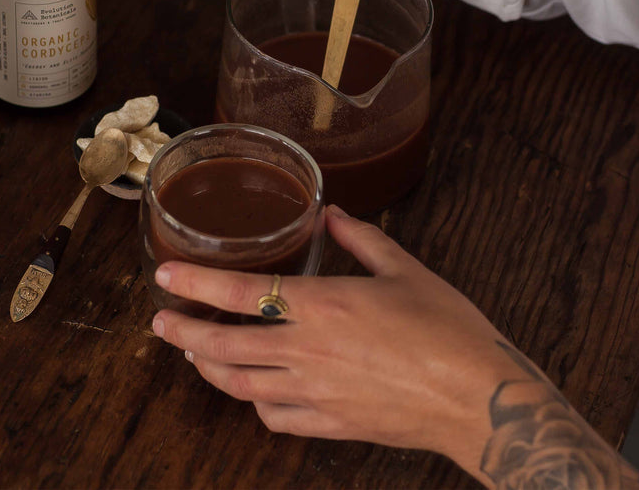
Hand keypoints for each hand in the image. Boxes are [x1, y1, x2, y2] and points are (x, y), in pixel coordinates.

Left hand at [152, 205, 507, 481]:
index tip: (165, 277)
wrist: (477, 397)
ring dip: (210, 367)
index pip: (239, 293)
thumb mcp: (405, 269)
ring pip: (240, 385)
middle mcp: (307, 351)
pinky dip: (255, 403)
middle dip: (183, 332)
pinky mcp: (330, 424)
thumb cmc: (448, 329)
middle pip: (224, 345)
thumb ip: (360, 239)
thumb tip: (330, 214)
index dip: (195, 284)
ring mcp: (314, 393)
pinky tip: (255, 392)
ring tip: (195, 353)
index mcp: (323, 305)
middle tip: (161, 323)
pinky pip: (275, 418)